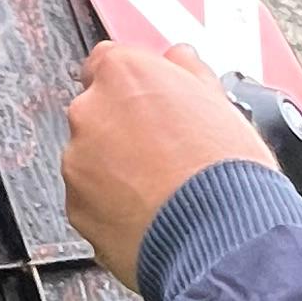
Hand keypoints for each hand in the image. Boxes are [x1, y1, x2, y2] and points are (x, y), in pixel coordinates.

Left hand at [62, 39, 269, 288]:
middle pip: (99, 112)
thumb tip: (180, 61)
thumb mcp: (222, 105)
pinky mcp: (76, 208)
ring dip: (117, 170)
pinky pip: (91, 200)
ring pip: (93, 158)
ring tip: (161, 190)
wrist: (220, 240)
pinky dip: (113, 207)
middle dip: (124, 129)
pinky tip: (150, 215)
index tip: (148, 101)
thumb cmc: (225, 174)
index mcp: (124, 75)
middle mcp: (90, 112)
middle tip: (164, 152)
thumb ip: (189, 73)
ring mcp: (78, 162)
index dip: (134, 85)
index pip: (109, 61)